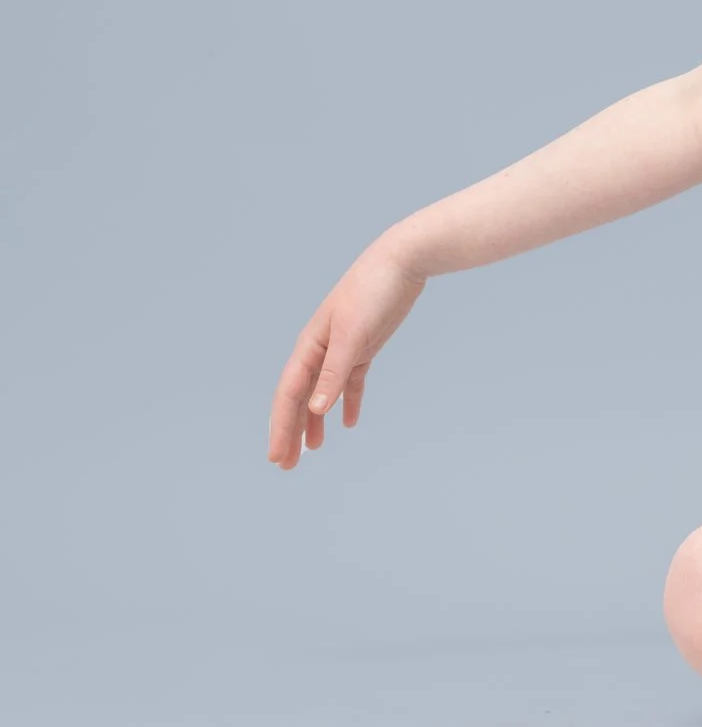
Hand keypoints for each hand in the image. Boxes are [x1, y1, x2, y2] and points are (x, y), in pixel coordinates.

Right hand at [267, 240, 427, 468]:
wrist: (401, 261)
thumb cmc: (372, 292)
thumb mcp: (353, 335)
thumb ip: (334, 373)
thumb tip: (315, 409)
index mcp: (310, 347)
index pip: (288, 396)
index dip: (280, 428)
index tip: (276, 458)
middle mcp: (320, 350)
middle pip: (299, 398)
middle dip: (290, 431)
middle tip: (285, 465)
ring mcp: (342, 348)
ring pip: (322, 393)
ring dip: (315, 421)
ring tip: (312, 449)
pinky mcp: (364, 346)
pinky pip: (350, 382)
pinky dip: (347, 402)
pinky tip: (348, 423)